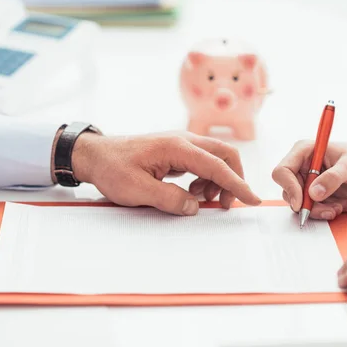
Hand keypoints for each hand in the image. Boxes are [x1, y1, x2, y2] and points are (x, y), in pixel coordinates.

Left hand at [69, 131, 261, 214]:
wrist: (94, 154)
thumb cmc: (112, 169)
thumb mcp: (137, 190)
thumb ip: (169, 199)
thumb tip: (195, 207)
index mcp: (176, 147)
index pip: (217, 165)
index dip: (237, 185)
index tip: (252, 199)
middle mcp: (183, 140)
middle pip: (224, 154)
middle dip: (233, 179)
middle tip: (224, 205)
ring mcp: (181, 143)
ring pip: (215, 158)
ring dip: (218, 180)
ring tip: (203, 200)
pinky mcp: (176, 150)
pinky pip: (202, 161)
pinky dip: (206, 178)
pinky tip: (193, 192)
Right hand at [272, 140, 346, 219]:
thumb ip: (332, 178)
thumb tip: (313, 193)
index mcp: (305, 151)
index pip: (283, 171)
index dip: (289, 188)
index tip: (301, 203)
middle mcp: (303, 166)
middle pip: (290, 191)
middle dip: (308, 205)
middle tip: (330, 210)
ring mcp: (310, 181)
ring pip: (302, 203)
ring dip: (321, 210)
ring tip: (341, 208)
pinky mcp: (319, 193)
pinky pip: (315, 208)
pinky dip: (329, 210)